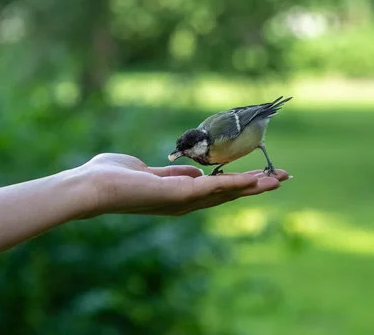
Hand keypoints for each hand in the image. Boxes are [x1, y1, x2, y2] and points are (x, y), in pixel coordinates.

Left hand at [77, 153, 289, 217]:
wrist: (92, 186)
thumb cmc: (111, 176)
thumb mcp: (148, 171)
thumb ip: (173, 174)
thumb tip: (196, 171)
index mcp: (176, 194)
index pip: (214, 189)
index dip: (238, 183)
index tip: (260, 176)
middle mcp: (182, 202)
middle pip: (226, 193)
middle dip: (255, 186)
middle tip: (282, 178)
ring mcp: (181, 201)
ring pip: (225, 192)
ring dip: (253, 186)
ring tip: (278, 179)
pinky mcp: (177, 195)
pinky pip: (212, 188)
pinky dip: (235, 184)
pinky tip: (255, 179)